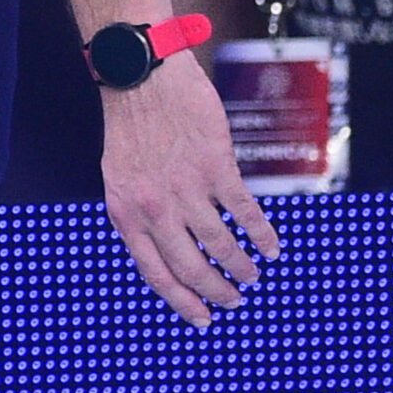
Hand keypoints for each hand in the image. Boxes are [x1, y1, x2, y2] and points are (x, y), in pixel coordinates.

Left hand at [99, 55, 280, 325]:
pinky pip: (245, 214)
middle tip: (234, 300)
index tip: (203, 319)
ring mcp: (186, 189)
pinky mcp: (215, 168)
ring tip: (253, 276)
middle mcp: (154, 207)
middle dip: (217, 291)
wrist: (138, 74)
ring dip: (242, 266)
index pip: (155, 273)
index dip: (182, 302)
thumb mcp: (120, 177)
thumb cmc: (131, 125)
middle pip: (192, 268)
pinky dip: (262, 235)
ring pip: (222, 246)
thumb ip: (139, 213)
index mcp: (126, 212)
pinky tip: (272, 246)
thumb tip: (163, 250)